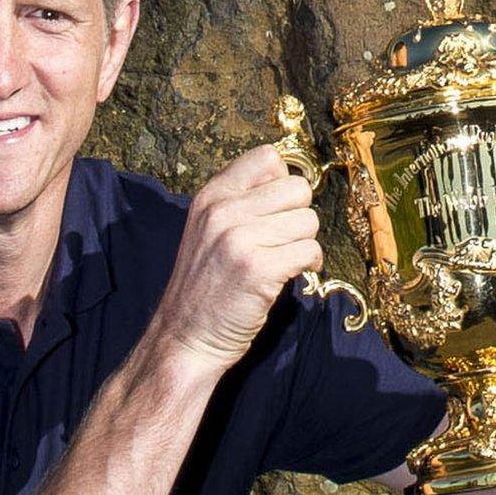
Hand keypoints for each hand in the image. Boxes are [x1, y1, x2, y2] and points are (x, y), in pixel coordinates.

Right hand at [149, 144, 322, 369]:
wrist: (185, 337)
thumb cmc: (205, 287)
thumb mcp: (208, 230)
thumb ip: (241, 203)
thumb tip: (291, 185)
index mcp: (211, 195)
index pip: (267, 157)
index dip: (283, 182)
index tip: (278, 210)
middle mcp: (223, 210)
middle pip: (297, 188)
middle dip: (299, 216)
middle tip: (284, 240)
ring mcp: (239, 239)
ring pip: (309, 221)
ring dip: (305, 244)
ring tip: (284, 261)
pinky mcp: (258, 269)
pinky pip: (310, 251)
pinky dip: (310, 265)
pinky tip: (290, 276)